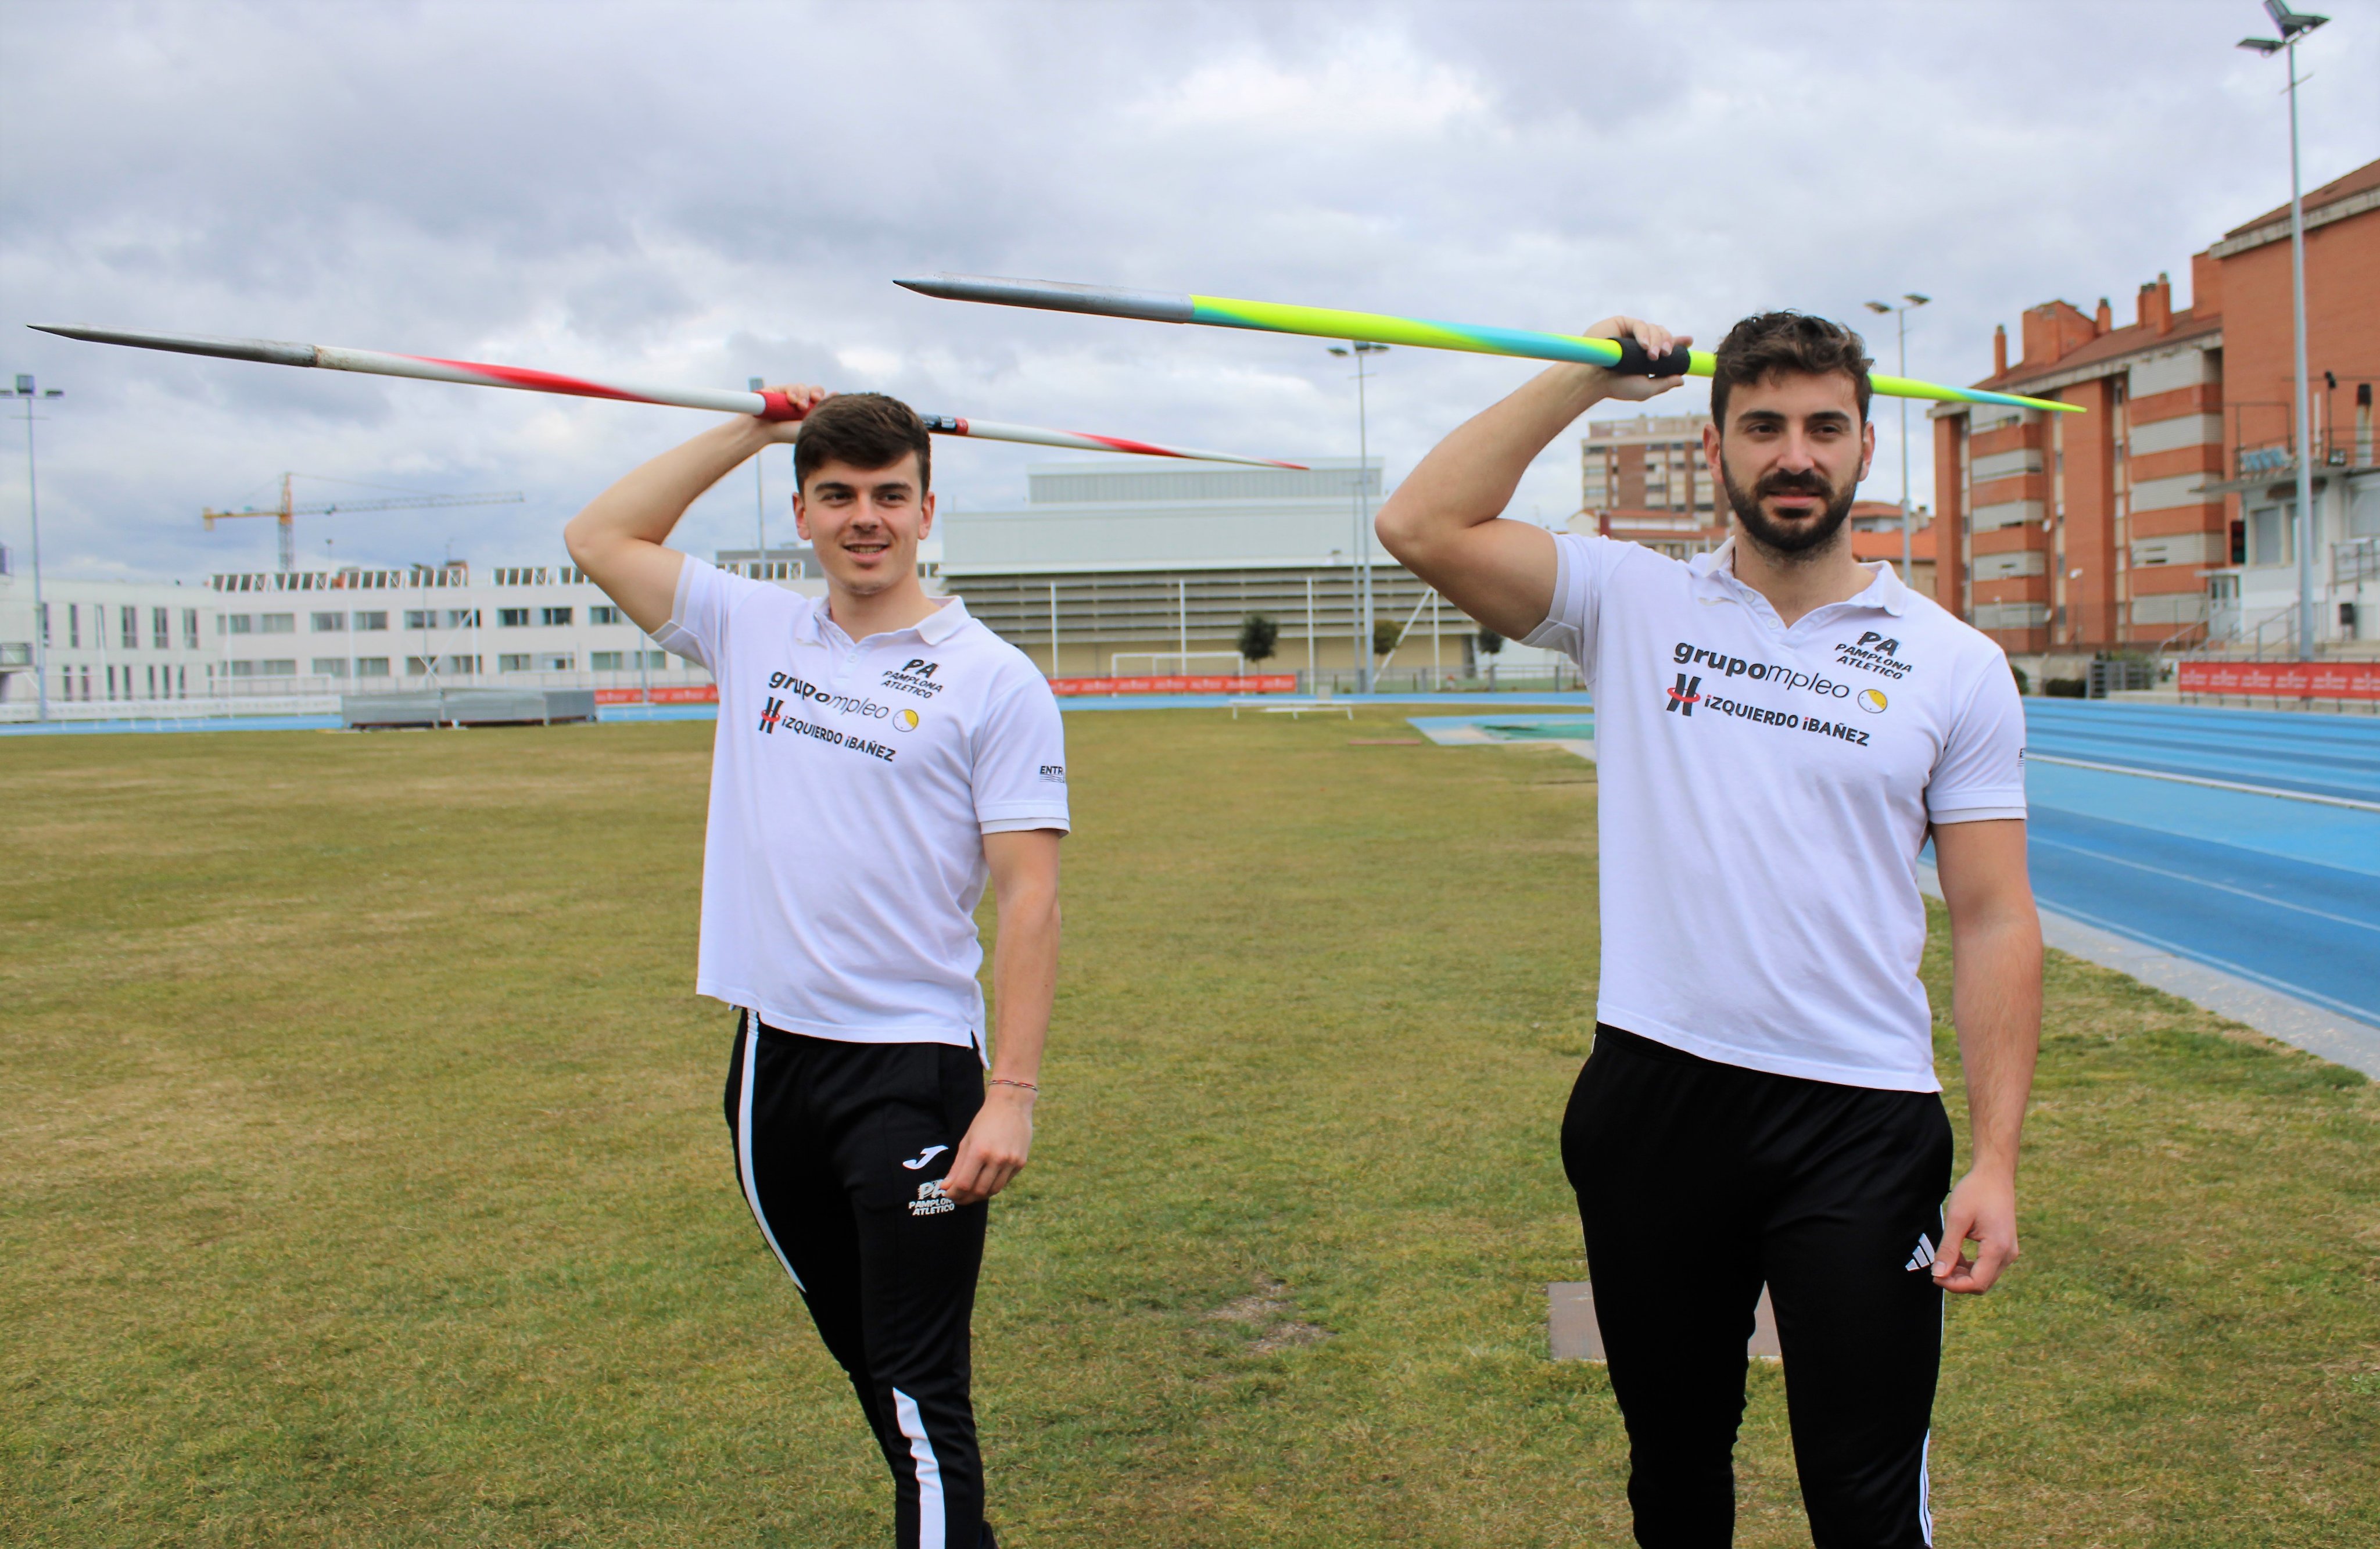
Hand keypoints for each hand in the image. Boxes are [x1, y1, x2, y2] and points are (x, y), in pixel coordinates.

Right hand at [754, 382, 830, 442]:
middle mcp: (801, 402)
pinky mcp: (776, 391)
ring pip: (800, 387)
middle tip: (805, 404)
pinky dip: (787, 391)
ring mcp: (788, 396)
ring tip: (794, 403)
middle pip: (814, 389)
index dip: (821, 396)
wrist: (763, 432)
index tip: (817, 400)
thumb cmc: (787, 433)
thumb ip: (822, 411)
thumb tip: (837, 393)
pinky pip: (785, 386)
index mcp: (811, 411)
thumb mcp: (808, 424)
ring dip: (799, 393)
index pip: (822, 398)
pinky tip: (787, 398)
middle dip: (812, 393)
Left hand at [940, 1085, 1033, 1204]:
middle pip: (979, 1191)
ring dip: (979, 1196)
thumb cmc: (985, 1120)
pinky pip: (1004, 1182)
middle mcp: (997, 1158)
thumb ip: (957, 1166)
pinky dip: (993, 1186)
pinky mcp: (1021, 1163)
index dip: (954, 1193)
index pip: (964, 1184)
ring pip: (993, 1190)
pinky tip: (985, 1183)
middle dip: (965, 1198)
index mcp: (979, 1151)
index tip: (948, 1194)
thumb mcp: (967, 1140)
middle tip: (957, 1197)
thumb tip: (946, 1187)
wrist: (1012, 1104)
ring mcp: (1011, 1162)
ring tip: (970, 1193)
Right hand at [1580, 316, 1690, 402]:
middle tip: (1664, 355)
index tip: (1689, 341)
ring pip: (1655, 329)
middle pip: (1664, 335)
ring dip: (1657, 341)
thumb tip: (1682, 380)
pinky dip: (1644, 334)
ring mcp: (1631, 333)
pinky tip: (1643, 346)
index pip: (1666, 345)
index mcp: (1646, 357)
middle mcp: (1640, 343)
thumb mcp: (1646, 389)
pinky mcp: (1622, 324)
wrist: (1594, 379)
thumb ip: (1664, 383)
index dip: (1679, 342)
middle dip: (1668, 343)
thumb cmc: (1616, 387)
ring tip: (1652, 356)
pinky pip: (1640, 324)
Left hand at [1934, 1166, 2018, 1293]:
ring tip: (1944, 1260)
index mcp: (1998, 1248)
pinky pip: (1987, 1267)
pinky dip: (1970, 1266)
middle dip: (1957, 1281)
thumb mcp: (1957, 1219)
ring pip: (1984, 1277)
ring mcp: (2009, 1252)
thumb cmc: (1975, 1192)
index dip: (1953, 1285)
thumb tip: (1938, 1275)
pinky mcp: (2005, 1248)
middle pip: (1981, 1284)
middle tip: (1935, 1269)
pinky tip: (1956, 1255)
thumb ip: (1948, 1249)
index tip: (1933, 1275)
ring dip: (1963, 1274)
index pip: (1977, 1283)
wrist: (1995, 1175)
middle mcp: (2008, 1254)